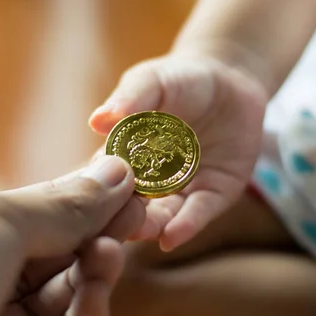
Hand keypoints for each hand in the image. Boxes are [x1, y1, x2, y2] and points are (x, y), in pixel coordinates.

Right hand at [89, 54, 266, 250]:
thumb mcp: (152, 81)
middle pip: (131, 206)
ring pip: (163, 217)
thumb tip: (96, 121)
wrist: (231, 79)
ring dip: (151, 227)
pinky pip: (199, 213)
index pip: (106, 178)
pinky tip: (172, 236)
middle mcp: (151, 180)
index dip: (96, 191)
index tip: (85, 201)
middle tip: (110, 228)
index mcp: (126, 156)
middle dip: (121, 218)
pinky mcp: (215, 194)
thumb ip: (130, 99)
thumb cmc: (180, 79)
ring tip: (141, 232)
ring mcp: (183, 190)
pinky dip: (186, 225)